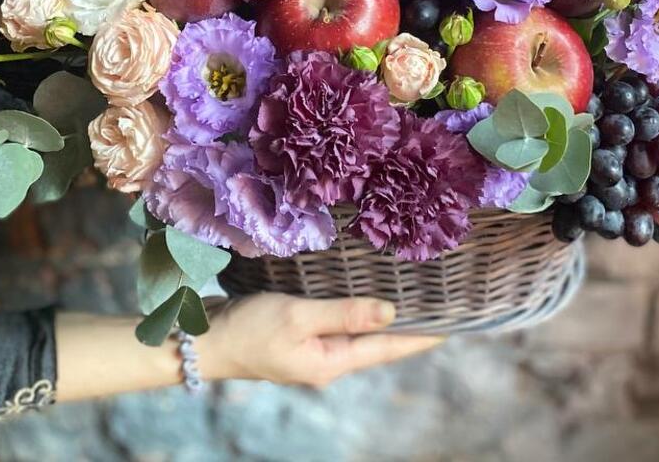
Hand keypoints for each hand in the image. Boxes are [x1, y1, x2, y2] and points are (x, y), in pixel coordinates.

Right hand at [195, 293, 443, 387]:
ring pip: (358, 334)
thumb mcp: (299, 317)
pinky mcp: (299, 338)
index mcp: (332, 361)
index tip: (453, 324)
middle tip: (439, 304)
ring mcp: (313, 352)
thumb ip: (345, 313)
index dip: (420, 334)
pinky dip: (356, 311)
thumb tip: (391, 312)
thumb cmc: (249, 329)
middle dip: (407, 326)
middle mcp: (328, 361)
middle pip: (377, 344)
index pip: (388, 347)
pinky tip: (363, 296)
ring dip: (383, 318)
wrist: (204, 340)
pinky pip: (338, 325)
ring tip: (412, 298)